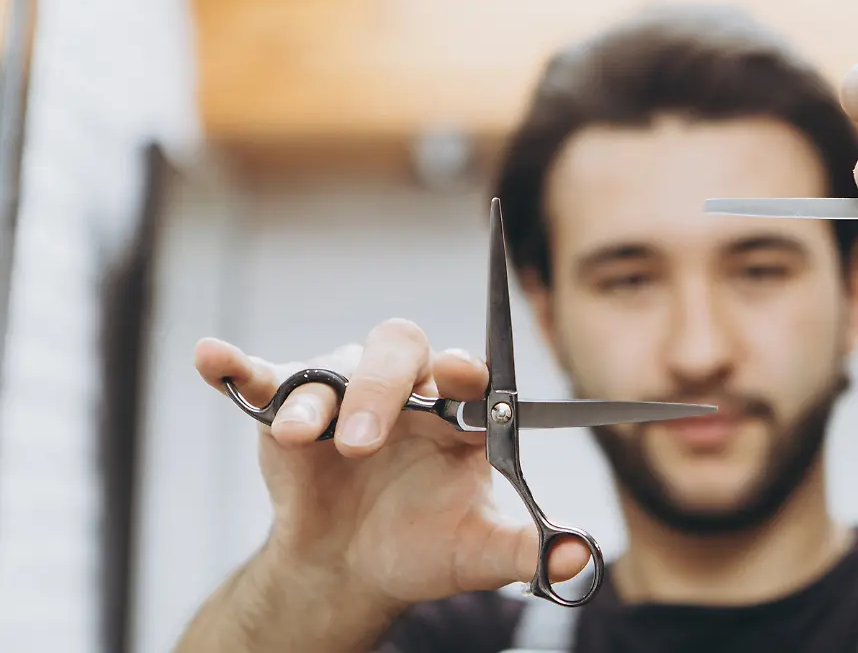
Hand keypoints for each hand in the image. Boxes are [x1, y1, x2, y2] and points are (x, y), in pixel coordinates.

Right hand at [192, 319, 590, 610]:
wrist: (354, 569)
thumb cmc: (425, 546)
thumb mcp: (479, 553)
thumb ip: (528, 551)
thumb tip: (582, 559)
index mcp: (459, 412)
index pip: (470, 372)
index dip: (466, 370)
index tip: (459, 377)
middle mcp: (406, 388)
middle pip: (400, 350)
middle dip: (382, 388)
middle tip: (365, 442)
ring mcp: (345, 392)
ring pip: (333, 365)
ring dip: (318, 398)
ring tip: (304, 437)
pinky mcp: (289, 406)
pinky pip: (263, 376)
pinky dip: (237, 365)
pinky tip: (211, 357)